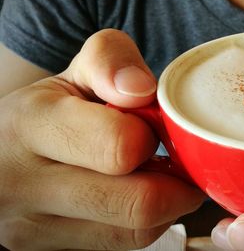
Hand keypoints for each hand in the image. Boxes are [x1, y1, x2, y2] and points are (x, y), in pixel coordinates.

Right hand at [0, 29, 204, 249]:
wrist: (8, 148)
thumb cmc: (56, 106)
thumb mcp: (79, 69)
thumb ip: (112, 60)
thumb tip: (140, 90)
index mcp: (31, 124)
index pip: (120, 147)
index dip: (152, 137)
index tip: (154, 128)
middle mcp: (22, 184)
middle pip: (137, 204)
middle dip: (174, 182)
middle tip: (178, 161)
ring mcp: (30, 227)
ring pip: (136, 233)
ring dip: (165, 205)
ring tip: (158, 176)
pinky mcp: (47, 249)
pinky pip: (122, 245)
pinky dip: (145, 222)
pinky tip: (137, 194)